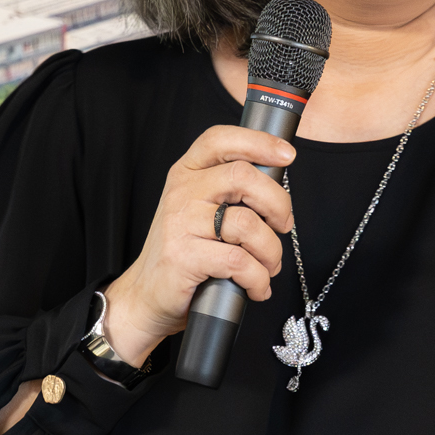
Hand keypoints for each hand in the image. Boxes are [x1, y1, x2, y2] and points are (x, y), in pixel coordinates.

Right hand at [100, 123, 295, 370]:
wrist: (148, 294)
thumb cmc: (185, 252)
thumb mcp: (201, 211)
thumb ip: (231, 193)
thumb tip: (279, 192)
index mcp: (187, 173)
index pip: (220, 140)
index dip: (259, 141)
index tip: (286, 155)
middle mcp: (181, 192)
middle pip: (243, 176)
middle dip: (278, 203)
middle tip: (283, 225)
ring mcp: (180, 223)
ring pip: (247, 224)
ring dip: (271, 251)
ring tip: (268, 266)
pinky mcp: (184, 257)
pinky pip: (239, 261)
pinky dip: (258, 278)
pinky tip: (256, 287)